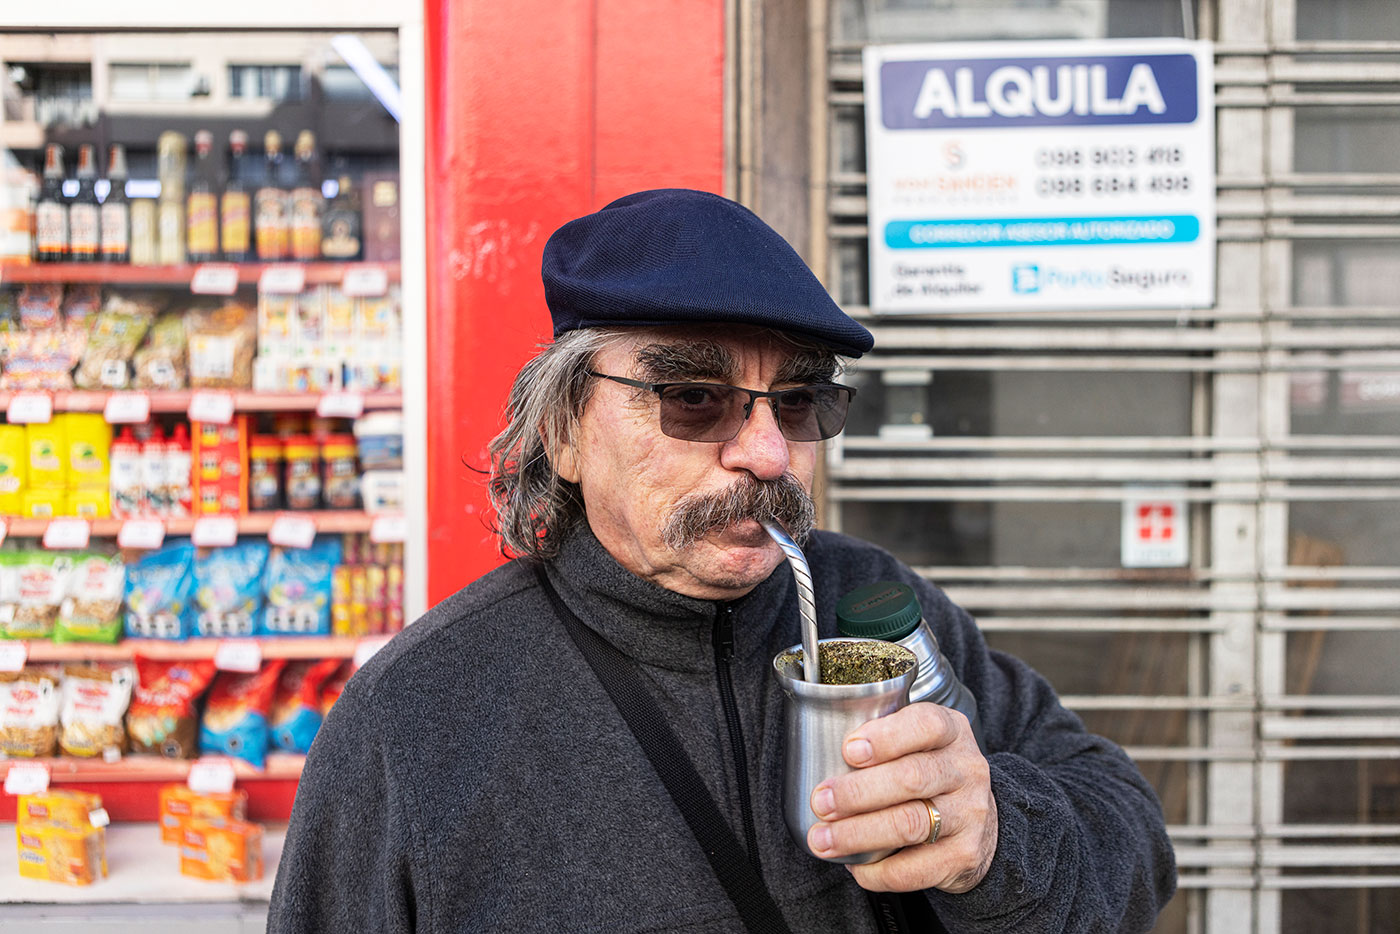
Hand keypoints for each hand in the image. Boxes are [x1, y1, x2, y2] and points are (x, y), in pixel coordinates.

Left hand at [806, 702, 996, 893]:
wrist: (981, 824)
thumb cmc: (931, 774)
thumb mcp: (919, 742)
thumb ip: (881, 740)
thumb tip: (819, 757)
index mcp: (951, 731)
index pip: (926, 725)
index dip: (886, 737)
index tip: (848, 751)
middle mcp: (966, 770)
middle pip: (912, 777)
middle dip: (858, 792)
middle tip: (821, 802)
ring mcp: (970, 814)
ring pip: (910, 824)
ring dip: (858, 833)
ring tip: (823, 839)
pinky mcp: (964, 855)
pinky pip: (915, 869)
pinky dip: (877, 871)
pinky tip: (855, 866)